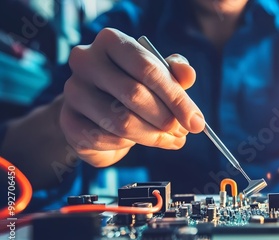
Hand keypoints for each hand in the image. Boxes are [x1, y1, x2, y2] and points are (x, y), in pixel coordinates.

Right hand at [60, 28, 204, 166]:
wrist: (96, 109)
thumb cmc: (132, 85)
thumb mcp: (158, 74)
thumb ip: (175, 72)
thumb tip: (188, 75)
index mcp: (111, 41)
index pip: (148, 69)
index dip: (176, 99)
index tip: (196, 122)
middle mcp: (86, 61)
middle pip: (135, 95)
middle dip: (166, 120)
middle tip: (181, 133)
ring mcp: (73, 91)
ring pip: (122, 122)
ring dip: (151, 136)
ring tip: (167, 139)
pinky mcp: (67, 121)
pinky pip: (106, 139)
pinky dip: (128, 144)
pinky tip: (136, 140)